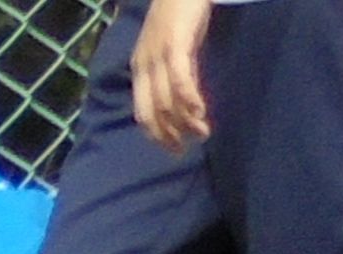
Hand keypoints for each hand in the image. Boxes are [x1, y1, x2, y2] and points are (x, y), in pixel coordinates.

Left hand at [132, 0, 219, 145]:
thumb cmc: (181, 13)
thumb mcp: (174, 48)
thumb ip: (178, 73)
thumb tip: (187, 103)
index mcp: (141, 68)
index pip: (143, 112)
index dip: (157, 135)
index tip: (173, 150)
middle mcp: (145, 65)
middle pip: (153, 112)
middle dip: (169, 135)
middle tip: (186, 149)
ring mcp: (158, 55)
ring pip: (167, 100)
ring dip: (185, 121)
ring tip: (202, 133)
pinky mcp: (175, 45)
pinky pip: (179, 80)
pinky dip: (189, 100)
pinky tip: (200, 113)